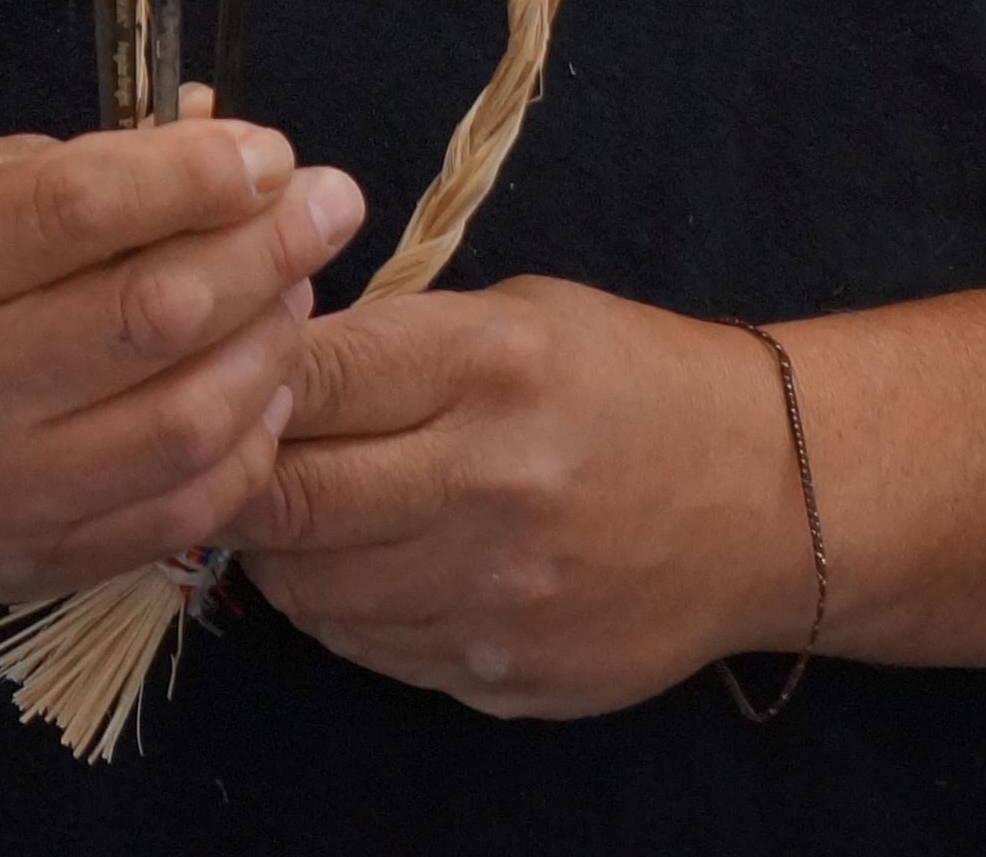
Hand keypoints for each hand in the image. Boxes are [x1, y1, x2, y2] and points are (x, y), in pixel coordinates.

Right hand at [0, 115, 364, 601]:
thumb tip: (222, 135)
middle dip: (269, 248)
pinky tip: (266, 384)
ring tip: (296, 290)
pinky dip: (249, 444)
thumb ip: (77, 166)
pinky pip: (180, 513)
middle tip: (329, 204)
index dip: (195, 173)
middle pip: (154, 315)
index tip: (271, 153)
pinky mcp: (29, 563)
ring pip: (184, 423)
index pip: (80, 210)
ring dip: (272, 346)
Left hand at [218, 277, 807, 717]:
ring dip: (281, 547)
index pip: (311, 376)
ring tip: (299, 506)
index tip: (223, 364)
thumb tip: (268, 362)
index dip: (242, 371)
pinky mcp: (499, 673)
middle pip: (288, 497)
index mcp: (489, 366)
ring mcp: (492, 594)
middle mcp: (486, 483)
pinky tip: (365, 562)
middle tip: (227, 450)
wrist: (762, 497)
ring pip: (310, 589)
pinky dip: (340, 605)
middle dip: (237, 471)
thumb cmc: (629, 376)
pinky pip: (367, 648)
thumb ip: (398, 342)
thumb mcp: (519, 312)